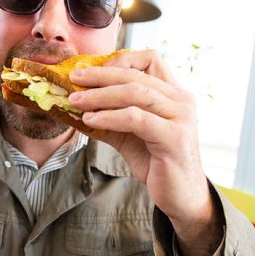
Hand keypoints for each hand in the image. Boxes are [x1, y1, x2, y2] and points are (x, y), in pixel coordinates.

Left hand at [68, 50, 222, 255]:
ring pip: (135, 93)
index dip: (120, 59)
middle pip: (135, 75)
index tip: (91, 70)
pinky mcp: (174, 137)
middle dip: (100, 75)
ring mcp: (181, 117)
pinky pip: (136, 118)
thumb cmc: (156, 163)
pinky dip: (109, 117)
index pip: (150, 59)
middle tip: (73, 79)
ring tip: (76, 101)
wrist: (180, 196)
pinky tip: (90, 121)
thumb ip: (110, 115)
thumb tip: (74, 103)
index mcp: (174, 93)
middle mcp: (181, 100)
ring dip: (100, 95)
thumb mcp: (129, 134)